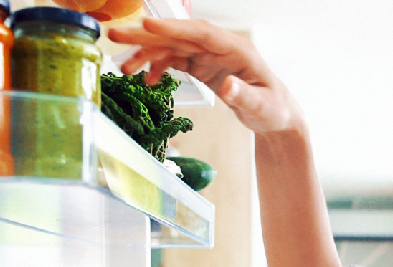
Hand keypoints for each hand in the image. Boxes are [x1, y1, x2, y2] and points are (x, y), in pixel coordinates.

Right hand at [108, 18, 302, 133]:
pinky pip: (174, 61)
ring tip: (124, 68)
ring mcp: (209, 56)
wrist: (276, 116)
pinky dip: (158, 68)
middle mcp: (220, 48)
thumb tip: (228, 87)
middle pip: (179, 36)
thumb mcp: (263, 107)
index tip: (147, 24)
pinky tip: (146, 80)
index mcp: (237, 50)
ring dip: (146, 54)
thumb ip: (244, 96)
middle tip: (116, 36)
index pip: (202, 33)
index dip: (174, 28)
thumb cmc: (274, 110)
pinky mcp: (202, 66)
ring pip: (172, 47)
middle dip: (147, 35)